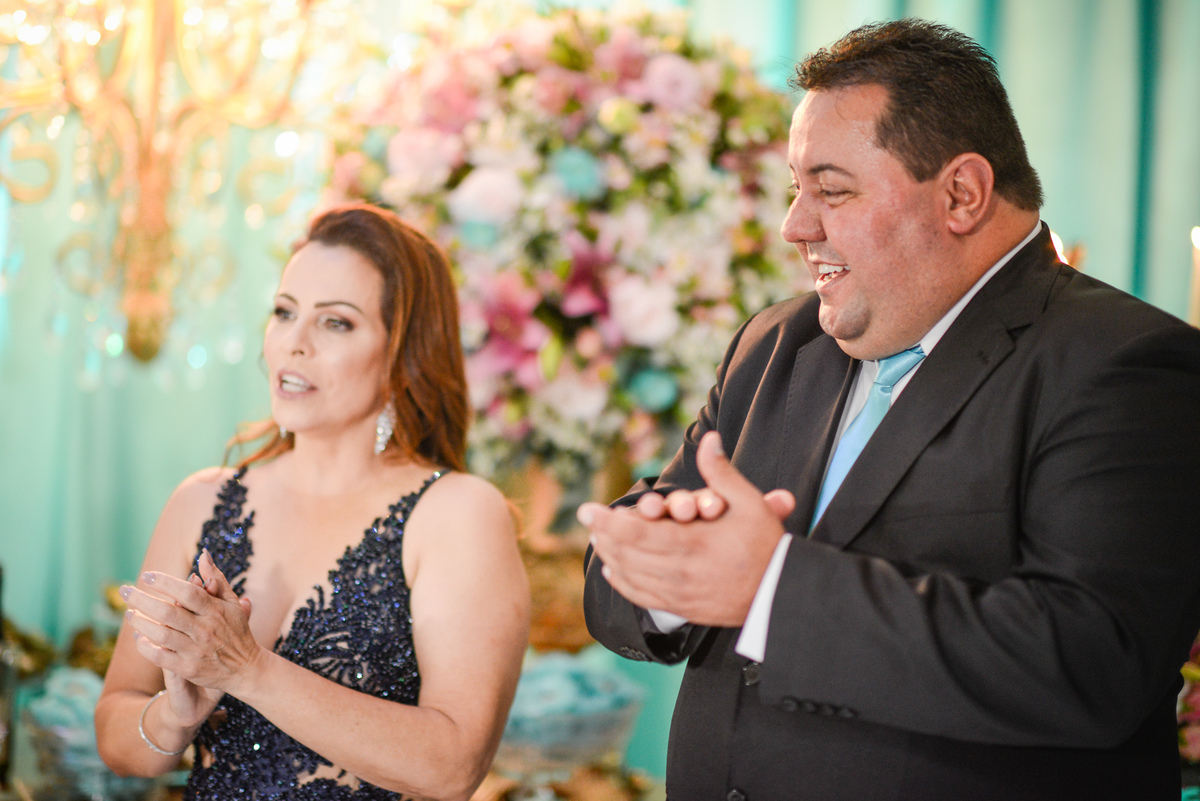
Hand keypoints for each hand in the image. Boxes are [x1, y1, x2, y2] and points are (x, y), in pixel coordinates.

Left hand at [123, 550, 262, 706]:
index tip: (147, 575)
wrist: (246, 669)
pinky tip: (138, 637)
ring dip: (141, 622)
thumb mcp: (232, 602)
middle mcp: (205, 630)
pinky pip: (160, 657)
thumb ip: (216, 578)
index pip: (188, 592)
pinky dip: (146, 647)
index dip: (166, 583)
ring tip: (129, 613)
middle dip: (142, 599)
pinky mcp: (188, 669)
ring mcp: (196, 651)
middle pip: (168, 612)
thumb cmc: (237, 630)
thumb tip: (203, 554)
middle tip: (125, 590)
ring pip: (161, 634)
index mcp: (216, 611)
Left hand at [579, 431, 795, 626]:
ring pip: (632, 576)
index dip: (608, 522)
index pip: (638, 534)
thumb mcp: (750, 503)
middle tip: (586, 519)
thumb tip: (709, 439)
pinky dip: (624, 584)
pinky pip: (643, 598)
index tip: (587, 510)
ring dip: (610, 556)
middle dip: (602, 535)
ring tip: (597, 539)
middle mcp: (682, 572)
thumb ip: (721, 472)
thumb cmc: (767, 545)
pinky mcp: (683, 609)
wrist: (781, 594)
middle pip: (628, 554)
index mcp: (694, 544)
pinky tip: (613, 570)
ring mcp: (681, 594)